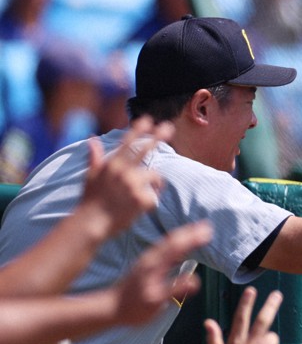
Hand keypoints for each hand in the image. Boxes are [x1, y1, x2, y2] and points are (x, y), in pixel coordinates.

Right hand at [76, 116, 167, 238]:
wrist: (91, 224)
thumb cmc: (90, 201)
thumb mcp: (90, 176)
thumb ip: (95, 157)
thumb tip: (92, 140)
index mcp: (111, 165)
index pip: (126, 144)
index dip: (137, 130)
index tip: (147, 119)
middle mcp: (123, 172)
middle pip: (145, 151)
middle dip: (158, 137)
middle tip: (169, 127)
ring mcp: (133, 185)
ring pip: (156, 177)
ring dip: (154, 184)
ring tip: (139, 197)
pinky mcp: (142, 199)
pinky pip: (155, 196)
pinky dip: (150, 203)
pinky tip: (138, 209)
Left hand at [113, 222, 211, 324]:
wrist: (110, 308)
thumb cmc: (133, 308)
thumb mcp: (156, 302)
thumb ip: (175, 289)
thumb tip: (195, 280)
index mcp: (154, 266)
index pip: (176, 248)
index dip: (192, 239)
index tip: (207, 232)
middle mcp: (150, 259)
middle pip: (172, 241)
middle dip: (190, 232)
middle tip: (208, 226)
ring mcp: (147, 261)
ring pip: (167, 243)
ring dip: (183, 235)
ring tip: (198, 230)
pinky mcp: (145, 264)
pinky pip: (163, 248)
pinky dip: (174, 242)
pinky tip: (179, 244)